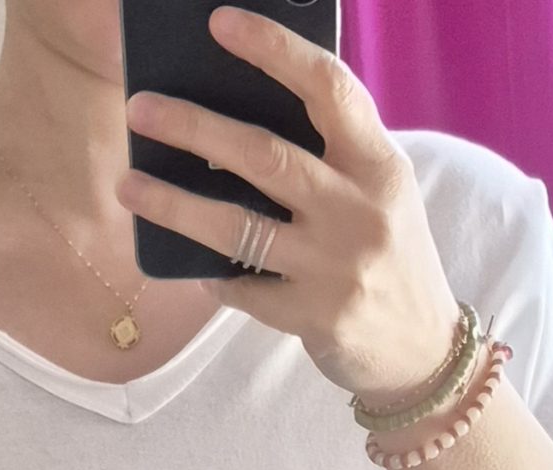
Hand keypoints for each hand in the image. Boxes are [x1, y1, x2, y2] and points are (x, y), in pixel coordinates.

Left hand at [118, 4, 461, 404]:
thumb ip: (331, 156)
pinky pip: (242, 287)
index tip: (220, 24)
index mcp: (379, 165)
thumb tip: (237, 113)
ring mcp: (335, 268)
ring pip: (238, 225)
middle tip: (140, 109)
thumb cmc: (391, 257)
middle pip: (265, 155)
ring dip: (173, 203)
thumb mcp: (380, 194)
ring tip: (128, 185)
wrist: (424, 353)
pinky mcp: (313, 317)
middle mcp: (359, 211)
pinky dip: (211, 273)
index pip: (328, 89)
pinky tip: (188, 265)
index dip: (274, 50)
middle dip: (194, 128)